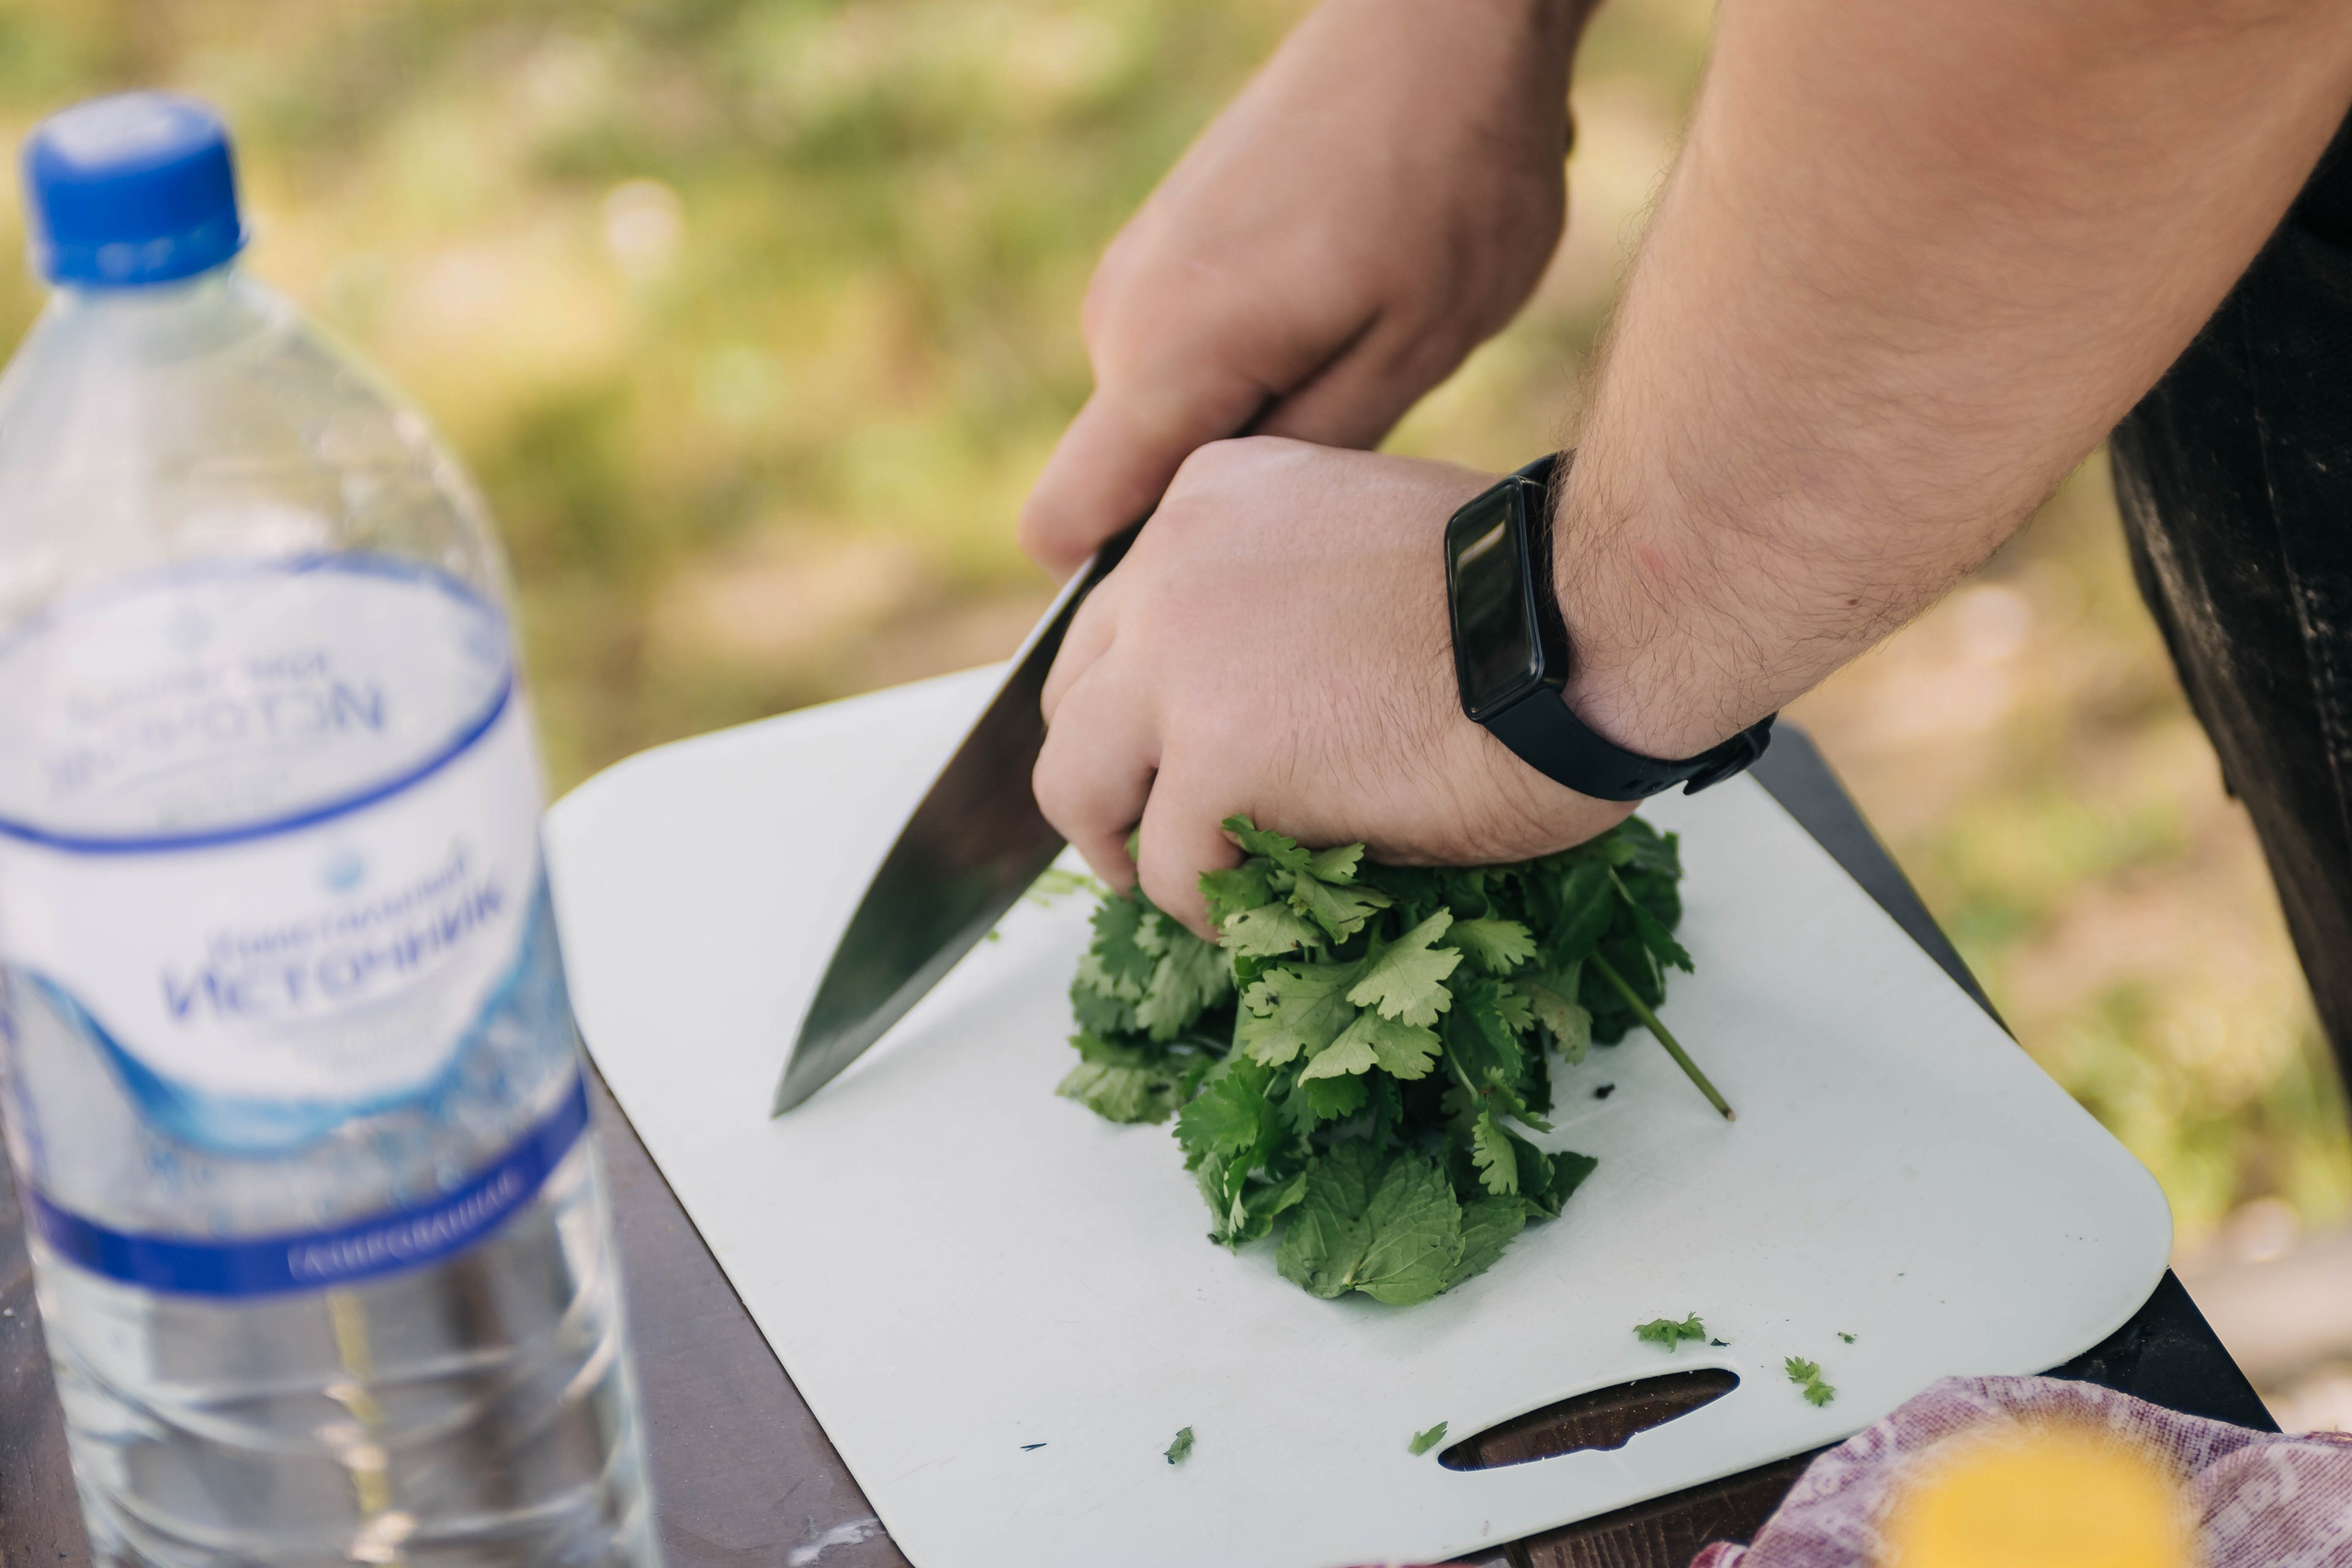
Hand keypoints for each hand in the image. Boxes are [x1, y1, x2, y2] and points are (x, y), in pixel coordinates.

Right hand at [1018, 0, 1588, 574]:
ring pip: (1161, 419)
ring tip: (1361, 358)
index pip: (1061, 526)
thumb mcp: (1410, 353)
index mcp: (1166, 354)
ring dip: (1246, 422)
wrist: (1442, 19)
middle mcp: (1118, 314)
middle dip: (1220, 495)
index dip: (1122, 583)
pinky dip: (1247, 367)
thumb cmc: (1448, 180)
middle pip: (1126, 481)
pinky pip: (1179, 358)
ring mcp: (1134, 271)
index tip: (1222, 580)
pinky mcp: (1162, 245)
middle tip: (1355, 442)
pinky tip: (1341, 315)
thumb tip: (1217, 538)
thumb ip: (1299, 460)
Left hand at [1035, 438, 1633, 935]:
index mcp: (1211, 496)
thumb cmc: (1527, 602)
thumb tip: (1248, 699)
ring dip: (1124, 848)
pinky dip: (1206, 905)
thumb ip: (1279, 597)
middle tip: (1145, 836)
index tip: (1160, 756)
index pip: (1114, 616)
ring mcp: (1179, 659)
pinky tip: (1261, 912)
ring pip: (1076, 782)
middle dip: (1106, 775)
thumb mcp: (1362, 547)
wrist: (1592, 628)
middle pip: (1073, 694)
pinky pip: (1169, 864)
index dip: (1133, 703)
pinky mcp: (1216, 755)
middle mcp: (1169, 562)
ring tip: (1183, 889)